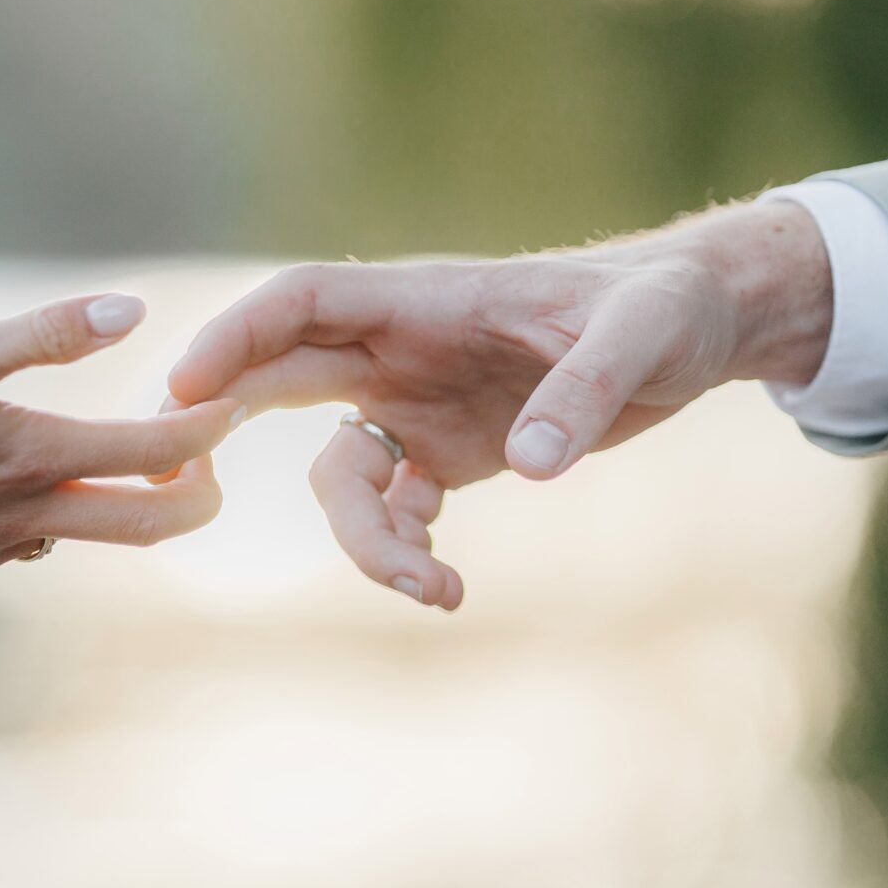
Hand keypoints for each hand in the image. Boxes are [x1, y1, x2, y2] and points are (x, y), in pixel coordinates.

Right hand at [0, 293, 238, 590]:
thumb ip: (46, 333)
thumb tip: (132, 310)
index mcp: (31, 460)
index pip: (157, 455)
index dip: (209, 429)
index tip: (233, 403)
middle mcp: (25, 522)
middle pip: (152, 528)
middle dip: (195, 492)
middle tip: (201, 452)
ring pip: (82, 535)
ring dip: (107, 498)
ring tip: (96, 445)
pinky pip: (19, 546)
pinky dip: (35, 513)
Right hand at [162, 204, 831, 608]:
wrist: (701, 326)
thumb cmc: (671, 303)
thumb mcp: (646, 336)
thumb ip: (585, 389)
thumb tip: (534, 463)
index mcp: (431, 298)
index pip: (306, 300)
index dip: (238, 335)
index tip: (186, 385)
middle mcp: (406, 348)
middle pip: (285, 377)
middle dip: (231, 424)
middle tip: (187, 480)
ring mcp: (421, 402)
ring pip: (341, 471)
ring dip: (360, 535)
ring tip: (430, 587)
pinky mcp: (450, 452)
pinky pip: (396, 509)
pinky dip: (405, 554)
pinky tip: (448, 589)